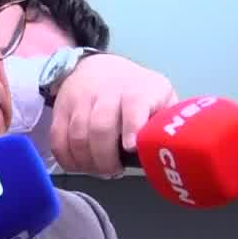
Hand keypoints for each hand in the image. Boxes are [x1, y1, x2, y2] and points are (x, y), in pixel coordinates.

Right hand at [49, 54, 178, 176]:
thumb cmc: (138, 91)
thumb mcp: (162, 97)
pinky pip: (58, 137)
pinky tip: (79, 165)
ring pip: (78, 135)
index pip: (134, 107)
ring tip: (99, 170)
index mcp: (138, 91)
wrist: (100, 67)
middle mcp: (107, 92)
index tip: (130, 148)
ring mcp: (81, 99)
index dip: (132, 127)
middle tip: (113, 171)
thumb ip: (169, 119)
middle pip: (100, 128)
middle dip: (105, 157)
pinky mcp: (61, 108)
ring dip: (87, 161)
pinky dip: (66, 157)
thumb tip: (180, 147)